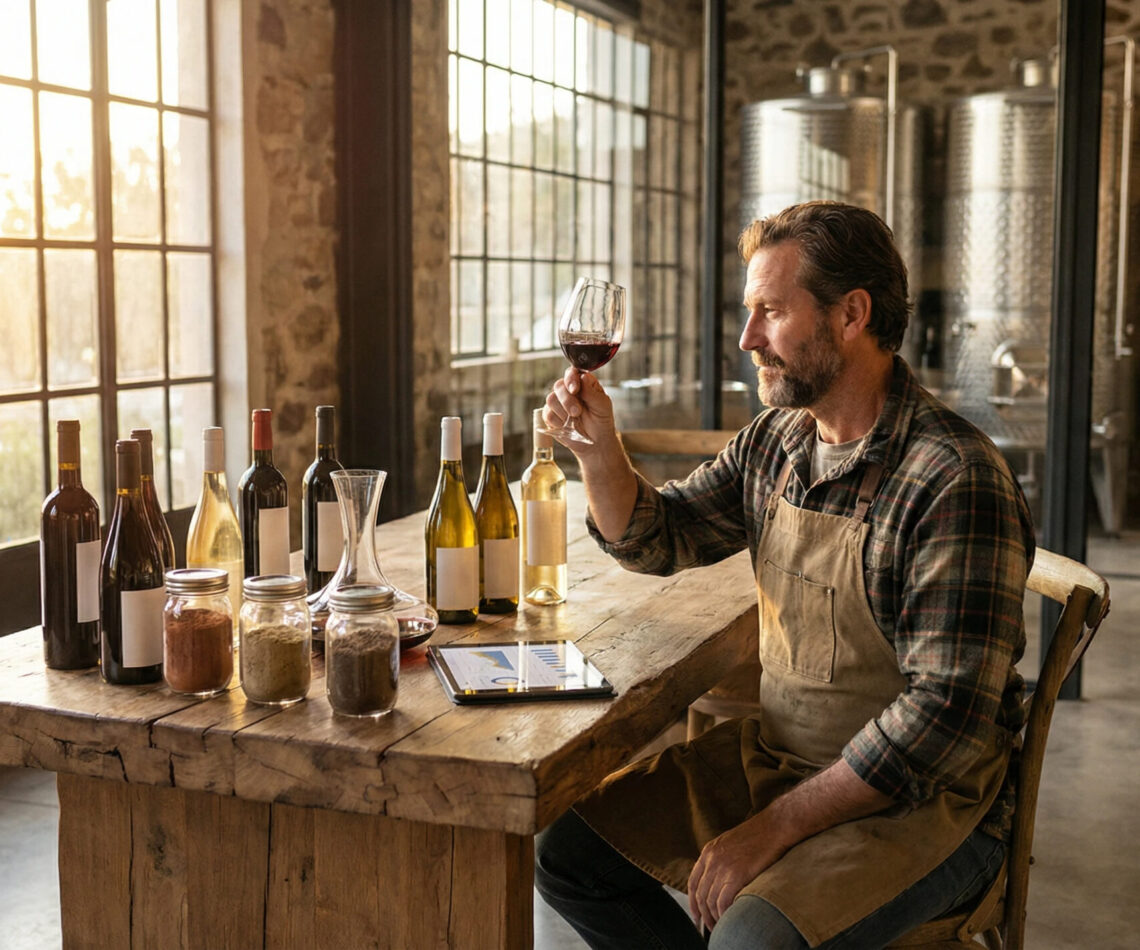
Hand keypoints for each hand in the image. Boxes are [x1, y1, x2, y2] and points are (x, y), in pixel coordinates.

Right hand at [544, 367, 617, 451]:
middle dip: (567, 400)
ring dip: (563, 411)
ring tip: (575, 420)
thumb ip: (592, 392)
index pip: (571, 373)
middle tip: (577, 412)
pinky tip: (567, 426)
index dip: (571, 379)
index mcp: (582, 384)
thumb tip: (583, 377)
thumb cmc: (601, 421)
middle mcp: (568, 391)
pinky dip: (558, 421)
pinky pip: (547, 414)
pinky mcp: (551, 416)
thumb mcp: (602, 406)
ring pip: (551, 399)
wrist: (596, 442)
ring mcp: (558, 403)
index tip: (575, 390)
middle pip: (558, 386)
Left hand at [687, 812, 788, 931]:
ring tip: (722, 926)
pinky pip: (723, 902)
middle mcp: (712, 859)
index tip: (697, 915)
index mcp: (709, 851)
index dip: (692, 902)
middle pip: (700, 895)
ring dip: (715, 918)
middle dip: (704, 915)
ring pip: (710, 901)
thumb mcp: (731, 844)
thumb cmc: (760, 835)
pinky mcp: (736, 875)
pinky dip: (724, 914)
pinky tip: (730, 919)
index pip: (693, 882)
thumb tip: (719, 880)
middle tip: (712, 927)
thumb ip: (721, 859)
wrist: (775, 826)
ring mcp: (723, 867)